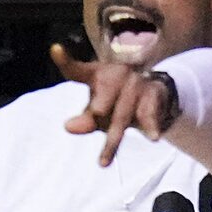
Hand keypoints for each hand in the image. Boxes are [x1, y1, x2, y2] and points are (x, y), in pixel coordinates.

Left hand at [50, 42, 178, 160]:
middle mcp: (117, 75)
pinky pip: (150, 114)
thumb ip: (84, 120)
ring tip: (103, 162)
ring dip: (114, 140)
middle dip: (99, 106)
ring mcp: (137, 84)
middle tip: (95, 112)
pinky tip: (153, 137)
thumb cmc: (118, 104)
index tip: (55, 49)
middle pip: (104, 94)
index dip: (66, 61)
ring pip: (122, 115)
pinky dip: (152, 126)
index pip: (78, 70)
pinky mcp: (154, 95)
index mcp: (98, 75)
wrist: (157, 96)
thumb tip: (67, 127)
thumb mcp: (99, 114)